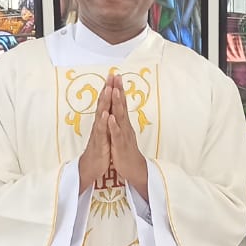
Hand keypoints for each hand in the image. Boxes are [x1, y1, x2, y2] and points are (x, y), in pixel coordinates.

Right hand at [77, 78, 113, 190]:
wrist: (91, 168)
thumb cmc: (99, 150)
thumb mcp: (105, 133)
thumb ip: (106, 120)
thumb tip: (109, 109)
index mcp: (102, 122)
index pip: (106, 102)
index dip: (110, 88)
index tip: (114, 75)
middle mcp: (99, 124)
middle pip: (103, 103)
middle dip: (107, 89)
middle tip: (111, 75)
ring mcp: (98, 133)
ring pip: (101, 114)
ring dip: (105, 102)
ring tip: (108, 89)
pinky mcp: (99, 143)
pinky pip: (101, 131)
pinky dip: (103, 122)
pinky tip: (106, 114)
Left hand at [106, 75, 148, 200]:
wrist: (134, 170)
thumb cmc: (126, 152)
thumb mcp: (122, 133)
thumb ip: (120, 121)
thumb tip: (117, 109)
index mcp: (123, 123)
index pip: (121, 103)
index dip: (118, 89)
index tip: (115, 76)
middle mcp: (125, 126)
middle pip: (122, 105)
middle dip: (119, 90)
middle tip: (117, 76)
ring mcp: (123, 135)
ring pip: (120, 117)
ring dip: (118, 104)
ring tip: (115, 91)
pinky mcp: (121, 146)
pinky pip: (117, 135)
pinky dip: (114, 126)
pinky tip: (111, 118)